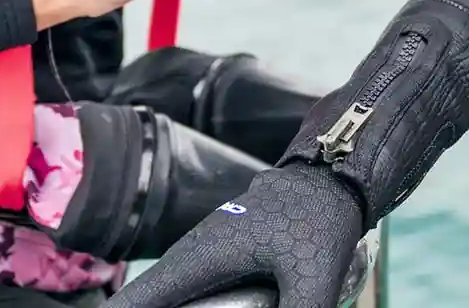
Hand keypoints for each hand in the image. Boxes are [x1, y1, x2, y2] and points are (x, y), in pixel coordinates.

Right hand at [105, 164, 365, 307]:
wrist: (333, 173)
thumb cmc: (319, 221)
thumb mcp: (313, 278)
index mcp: (198, 259)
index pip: (135, 302)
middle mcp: (191, 253)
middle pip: (146, 299)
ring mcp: (204, 248)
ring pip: (167, 291)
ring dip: (162, 304)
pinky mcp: (222, 250)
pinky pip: (187, 284)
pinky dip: (180, 299)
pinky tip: (202, 303)